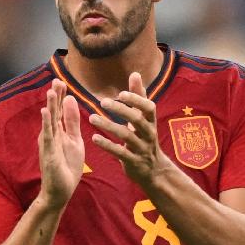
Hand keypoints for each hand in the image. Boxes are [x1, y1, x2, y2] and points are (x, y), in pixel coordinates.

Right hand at [37, 79, 83, 209]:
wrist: (61, 191)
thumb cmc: (67, 167)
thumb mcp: (74, 140)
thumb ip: (72, 121)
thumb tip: (70, 100)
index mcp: (59, 131)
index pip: (59, 110)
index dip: (61, 96)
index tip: (62, 81)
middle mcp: (51, 134)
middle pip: (53, 112)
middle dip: (55, 96)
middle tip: (57, 79)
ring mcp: (48, 143)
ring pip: (49, 121)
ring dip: (50, 106)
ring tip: (51, 91)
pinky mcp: (49, 152)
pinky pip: (47, 135)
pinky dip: (46, 123)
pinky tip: (46, 112)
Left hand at [89, 72, 165, 187]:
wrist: (153, 170)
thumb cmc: (145, 138)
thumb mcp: (144, 119)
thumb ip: (139, 97)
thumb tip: (135, 73)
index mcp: (151, 121)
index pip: (148, 107)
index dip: (136, 99)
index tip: (121, 93)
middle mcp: (149, 134)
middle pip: (137, 119)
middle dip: (120, 110)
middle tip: (103, 102)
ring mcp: (142, 149)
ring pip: (126, 136)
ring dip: (108, 126)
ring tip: (91, 118)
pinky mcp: (134, 162)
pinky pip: (120, 153)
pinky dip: (107, 145)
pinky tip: (94, 138)